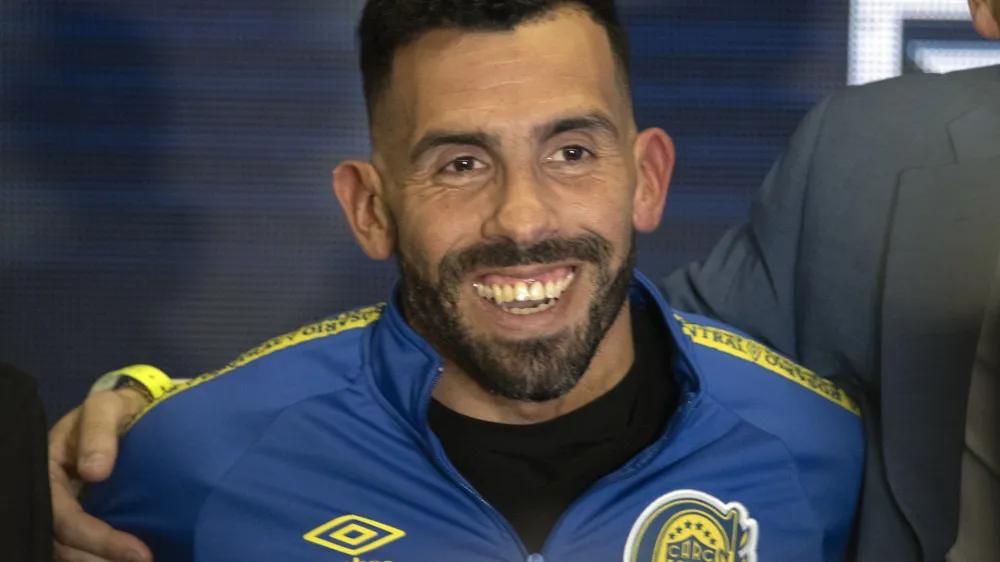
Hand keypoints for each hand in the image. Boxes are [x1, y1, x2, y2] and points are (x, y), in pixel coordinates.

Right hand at [49, 388, 153, 561]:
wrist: (128, 412)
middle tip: (144, 560)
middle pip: (63, 543)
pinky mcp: (83, 516)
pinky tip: (128, 557)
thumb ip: (99, 431)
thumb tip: (94, 471)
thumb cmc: (115, 409)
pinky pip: (83, 546)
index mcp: (47, 471)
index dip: (95, 537)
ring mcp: (64, 508)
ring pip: (70, 550)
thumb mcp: (106, 407)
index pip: (63, 517)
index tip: (137, 550)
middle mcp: (50, 496)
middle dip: (100, 557)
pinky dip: (103, 556)